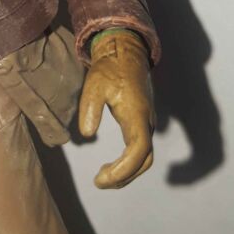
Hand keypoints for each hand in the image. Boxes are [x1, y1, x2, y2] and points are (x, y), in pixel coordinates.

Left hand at [78, 30, 155, 188]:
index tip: (102, 177)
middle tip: (99, 182)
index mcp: (136, 114)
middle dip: (124, 176)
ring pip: (145, 157)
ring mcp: (146, 122)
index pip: (139, 150)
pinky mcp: (142, 121)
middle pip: (145, 160)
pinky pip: (141, 149)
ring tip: (103, 178)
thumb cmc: (109, 68)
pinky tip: (111, 166)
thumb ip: (90, 108)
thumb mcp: (94, 84)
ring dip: (127, 172)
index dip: (124, 169)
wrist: (124, 52)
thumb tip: (87, 134)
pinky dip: (128, 163)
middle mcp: (146, 121)